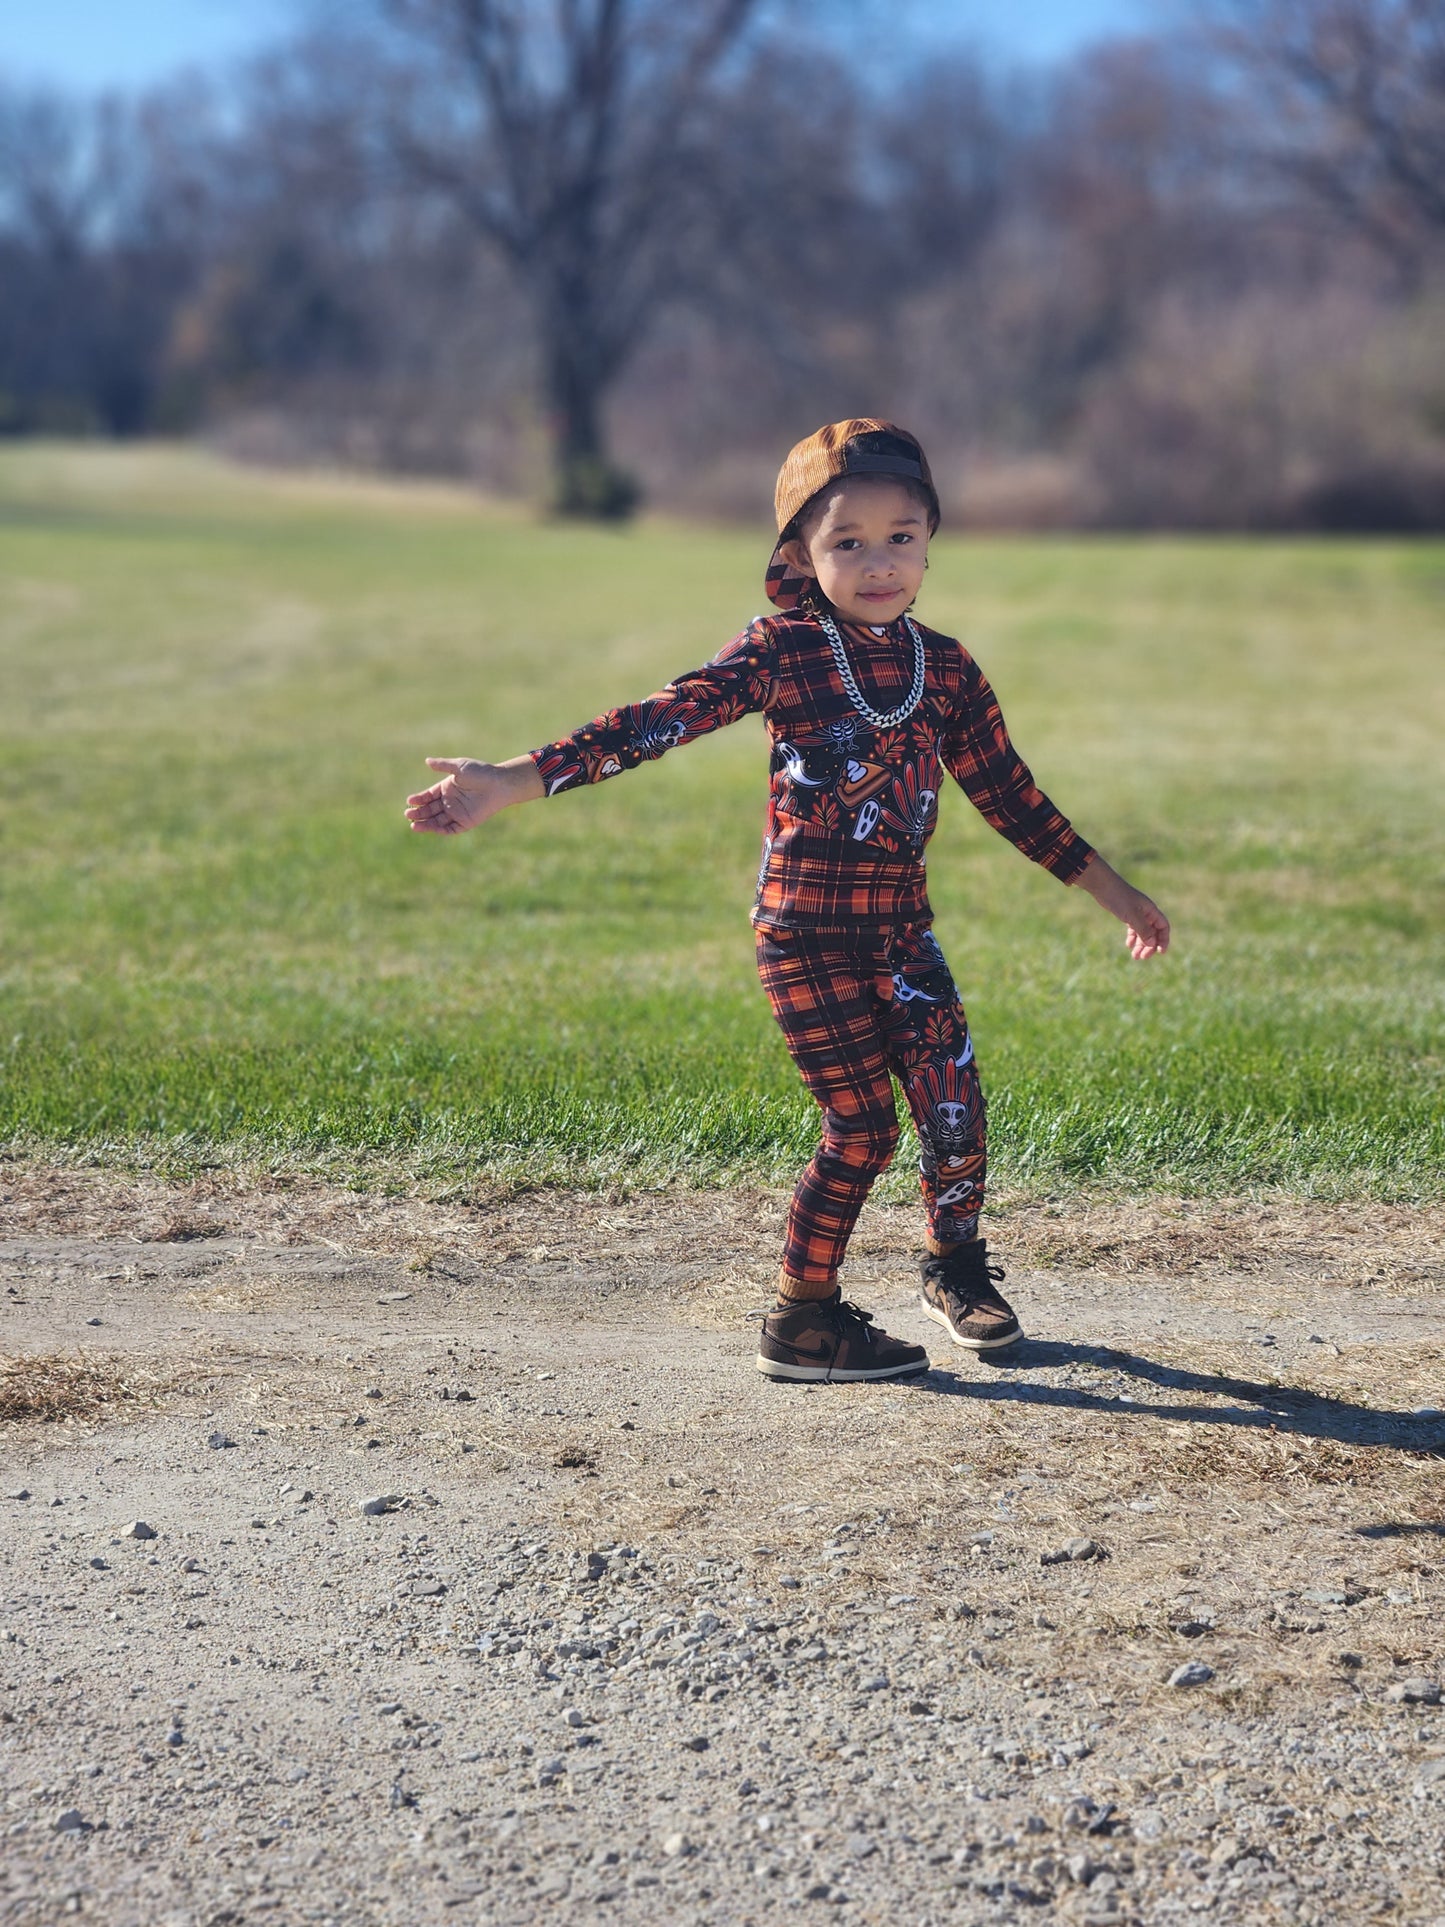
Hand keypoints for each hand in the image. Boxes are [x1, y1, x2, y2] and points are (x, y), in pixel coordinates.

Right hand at [404, 756, 540, 833]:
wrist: (499, 784)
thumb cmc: (481, 772)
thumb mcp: (459, 767)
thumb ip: (443, 765)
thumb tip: (427, 761)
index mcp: (447, 788)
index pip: (428, 796)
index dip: (419, 799)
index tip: (410, 801)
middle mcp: (450, 801)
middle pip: (430, 810)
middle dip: (419, 813)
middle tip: (408, 814)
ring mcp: (457, 813)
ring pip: (437, 821)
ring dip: (425, 823)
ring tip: (413, 825)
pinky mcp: (466, 822)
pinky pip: (450, 829)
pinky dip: (439, 830)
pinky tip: (430, 828)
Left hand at [1072, 853, 1170, 960]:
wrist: (1103, 886)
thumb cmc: (1119, 898)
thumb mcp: (1132, 916)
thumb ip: (1143, 930)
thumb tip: (1153, 944)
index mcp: (1151, 910)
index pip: (1163, 927)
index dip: (1164, 940)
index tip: (1161, 953)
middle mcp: (1146, 912)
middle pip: (1153, 933)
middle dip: (1150, 946)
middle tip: (1142, 957)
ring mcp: (1137, 913)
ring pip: (1142, 933)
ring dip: (1140, 945)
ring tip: (1134, 956)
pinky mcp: (1127, 914)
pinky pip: (1134, 929)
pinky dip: (1132, 938)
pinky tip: (1128, 945)